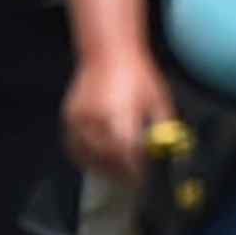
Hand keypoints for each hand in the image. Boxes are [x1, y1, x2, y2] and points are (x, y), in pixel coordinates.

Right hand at [65, 45, 171, 183]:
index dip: (134, 171)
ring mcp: (80, 119)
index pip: (127, 154)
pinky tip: (94, 163)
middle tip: (130, 183)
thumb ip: (162, 128)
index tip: (142, 181)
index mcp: (122, 115)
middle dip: (120, 173)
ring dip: (101, 169)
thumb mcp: (159, 100)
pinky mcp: (69, 116)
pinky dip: (83, 158)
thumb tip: (166, 153)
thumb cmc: (138, 75)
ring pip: (88, 155)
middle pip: (107, 159)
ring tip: (113, 176)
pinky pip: (74, 146)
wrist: (108, 51)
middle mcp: (98, 119)